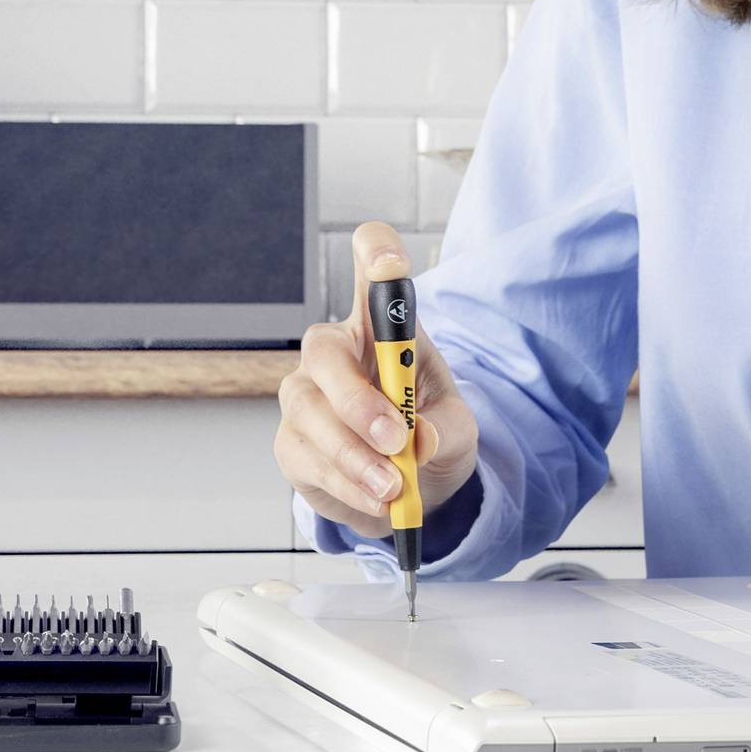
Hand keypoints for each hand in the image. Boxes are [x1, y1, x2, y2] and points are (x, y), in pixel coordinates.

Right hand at [274, 222, 478, 536]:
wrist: (412, 492)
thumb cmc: (431, 438)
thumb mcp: (458, 431)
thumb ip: (446, 429)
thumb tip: (419, 438)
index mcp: (383, 327)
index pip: (371, 268)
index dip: (375, 253)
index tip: (389, 263)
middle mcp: (336, 351)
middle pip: (322, 348)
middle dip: (356, 398)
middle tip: (396, 439)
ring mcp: (306, 395)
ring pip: (308, 409)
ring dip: (353, 453)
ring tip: (393, 485)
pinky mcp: (292, 442)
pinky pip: (307, 457)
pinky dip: (345, 483)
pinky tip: (376, 498)